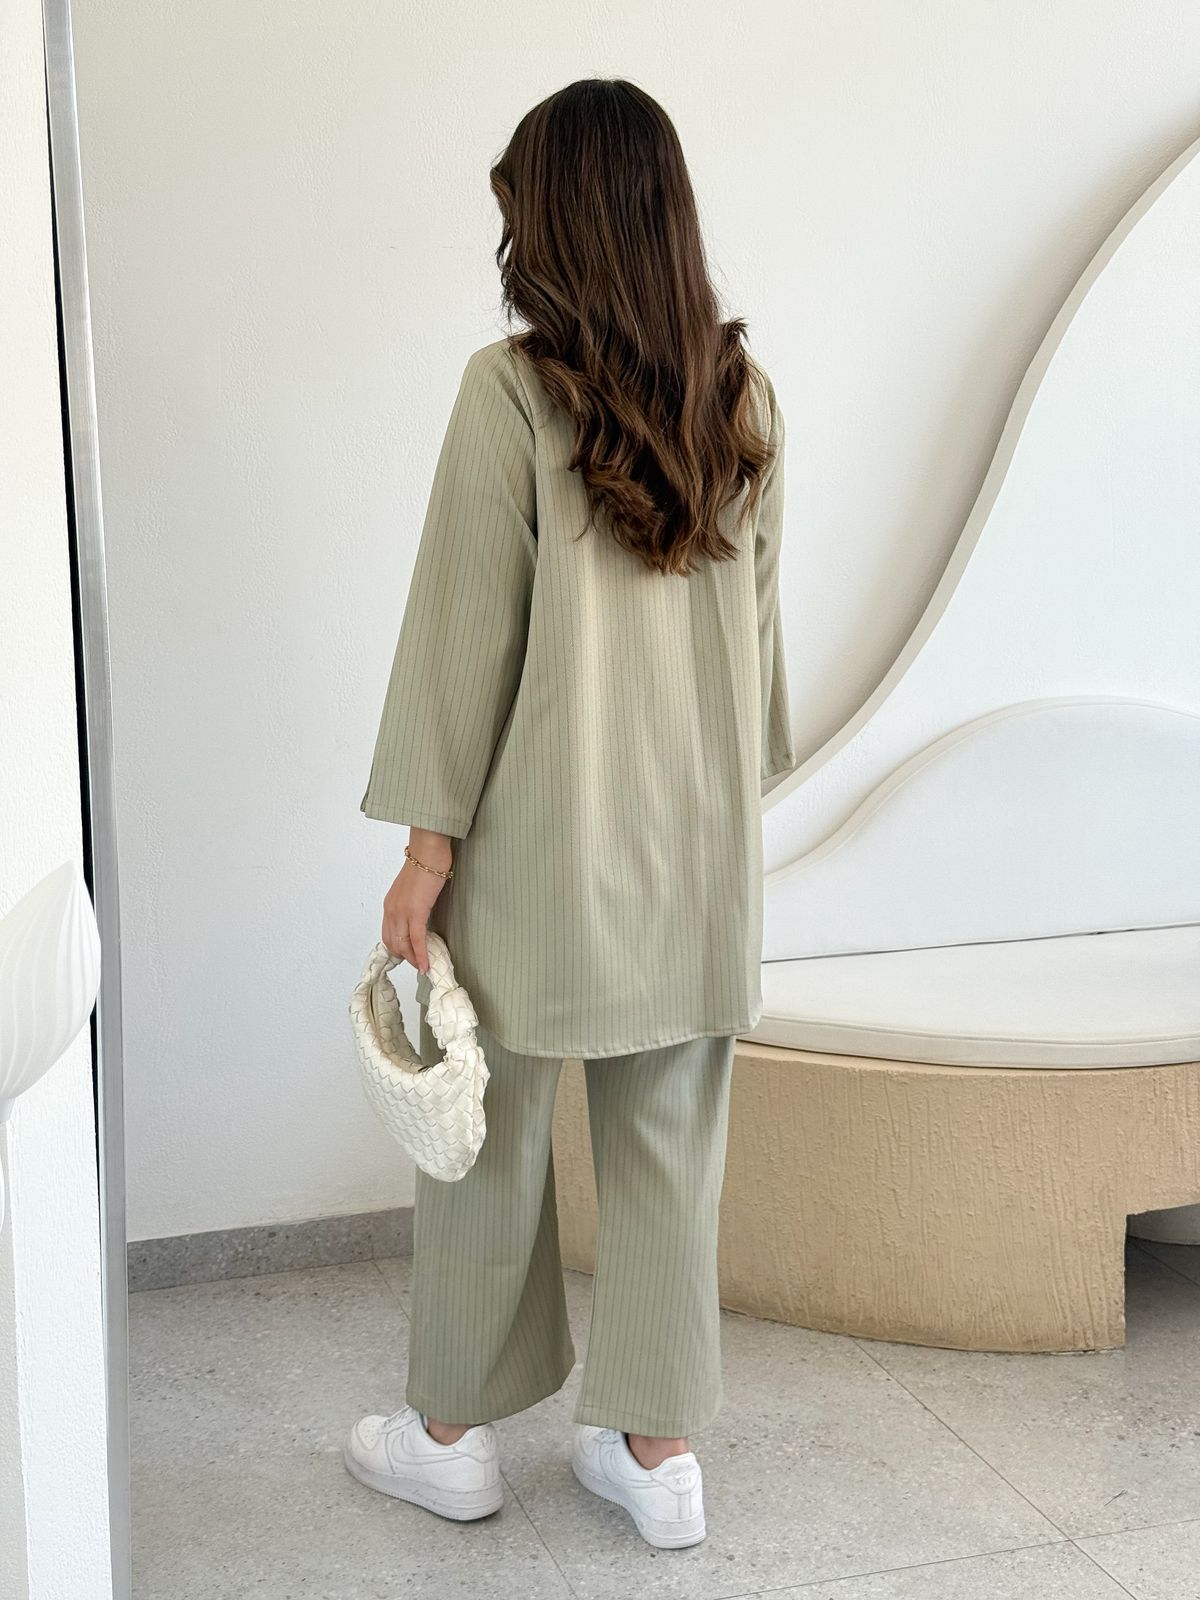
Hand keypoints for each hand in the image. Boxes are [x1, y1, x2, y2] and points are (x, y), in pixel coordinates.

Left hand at [382, 829, 451, 973]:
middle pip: (393, 943)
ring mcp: (402, 912)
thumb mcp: (413, 889)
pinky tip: (426, 964)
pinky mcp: (416, 912)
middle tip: (418, 964)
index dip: (398, 948)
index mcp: (390, 904)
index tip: (408, 956)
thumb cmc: (425, 864)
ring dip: (413, 959)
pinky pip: (416, 940)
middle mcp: (391, 910)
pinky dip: (421, 955)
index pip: (389, 934)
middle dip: (405, 957)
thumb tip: (420, 915)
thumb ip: (412, 903)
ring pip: (403, 945)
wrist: (428, 852)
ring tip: (423, 967)